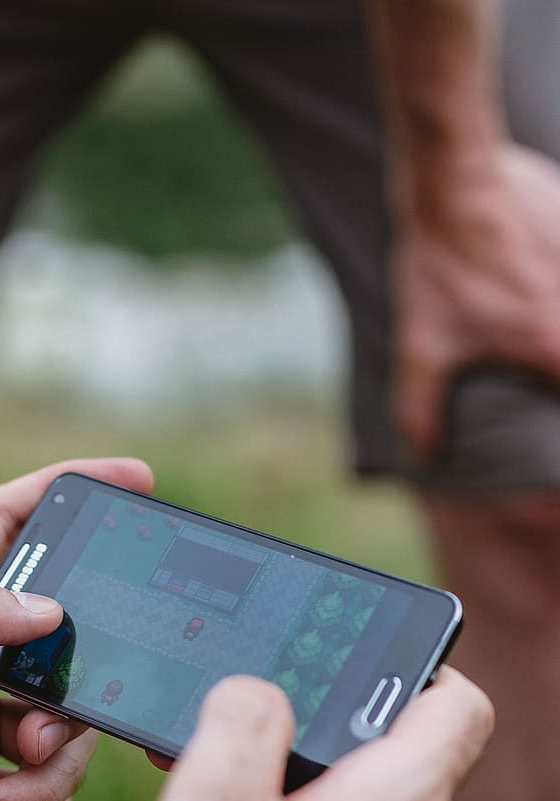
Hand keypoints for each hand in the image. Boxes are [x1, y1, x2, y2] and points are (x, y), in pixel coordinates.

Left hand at [394, 143, 559, 454]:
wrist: (454, 182)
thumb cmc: (440, 267)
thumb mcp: (420, 346)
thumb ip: (420, 408)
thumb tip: (425, 453)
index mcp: (554, 347)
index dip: (557, 426)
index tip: (546, 401)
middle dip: (553, 364)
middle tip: (534, 358)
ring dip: (554, 317)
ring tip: (524, 314)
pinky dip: (558, 279)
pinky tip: (543, 277)